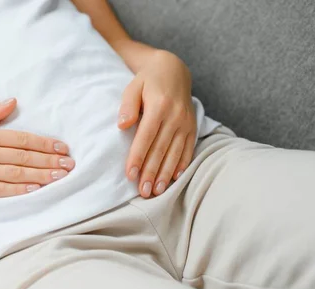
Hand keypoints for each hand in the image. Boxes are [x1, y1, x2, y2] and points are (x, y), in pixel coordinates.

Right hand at [0, 98, 73, 199]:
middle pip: (24, 156)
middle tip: (70, 165)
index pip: (21, 139)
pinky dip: (19, 189)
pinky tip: (36, 189)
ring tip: (60, 177)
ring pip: (16, 173)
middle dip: (50, 161)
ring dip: (41, 176)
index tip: (63, 148)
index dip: (45, 144)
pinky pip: (0, 190)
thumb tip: (14, 102)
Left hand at [118, 50, 196, 197]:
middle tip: (143, 192)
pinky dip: (181, 165)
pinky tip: (174, 178)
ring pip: (175, 153)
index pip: (146, 137)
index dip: (138, 157)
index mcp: (159, 106)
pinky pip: (188, 149)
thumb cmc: (147, 81)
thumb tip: (122, 125)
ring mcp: (186, 123)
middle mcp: (175, 116)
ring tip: (157, 191)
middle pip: (161, 149)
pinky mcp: (192, 127)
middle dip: (151, 172)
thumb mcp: (133, 87)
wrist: (173, 70)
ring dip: (165, 174)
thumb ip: (127, 106)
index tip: (130, 174)